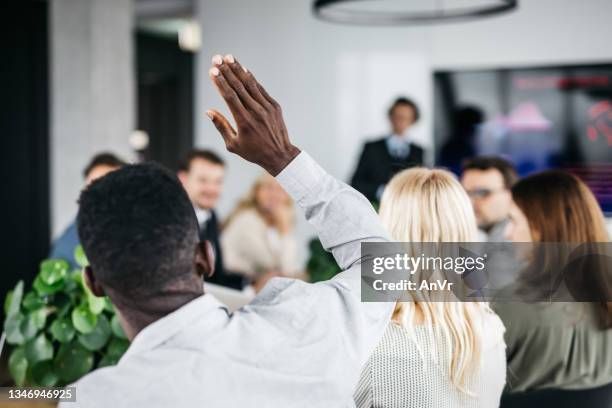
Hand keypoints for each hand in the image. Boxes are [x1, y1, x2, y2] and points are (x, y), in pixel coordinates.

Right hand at [207, 54, 300, 175]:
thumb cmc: (253, 152)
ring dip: (238, 70)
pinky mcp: (274, 106)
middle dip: (226, 71)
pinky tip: (243, 69)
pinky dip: (251, 79)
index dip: (220, 82)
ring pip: (250, 85)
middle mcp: (256, 112)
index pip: (229, 97)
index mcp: (244, 122)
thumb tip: (209, 111)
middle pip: (238, 87)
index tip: (212, 70)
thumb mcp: (233, 144)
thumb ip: (221, 126)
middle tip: (216, 58)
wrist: (280, 155)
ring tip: (228, 57)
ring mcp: (266, 108)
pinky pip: (260, 89)